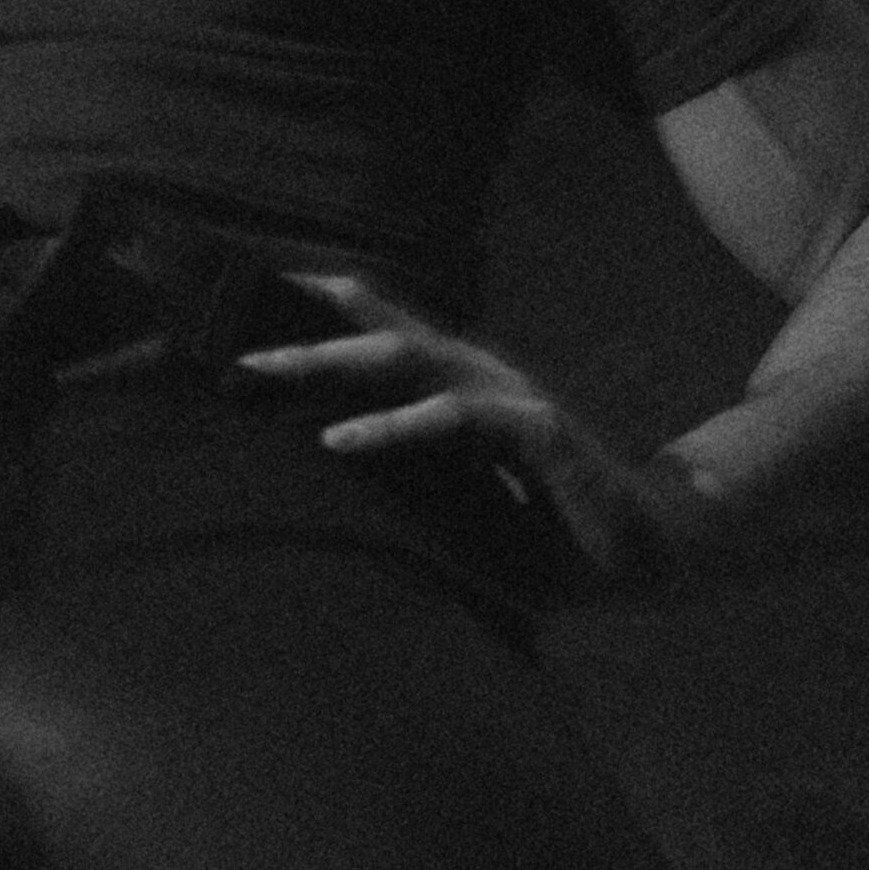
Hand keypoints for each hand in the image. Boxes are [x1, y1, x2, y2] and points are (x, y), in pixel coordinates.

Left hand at [235, 274, 703, 594]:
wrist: (646, 557)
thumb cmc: (542, 536)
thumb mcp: (454, 512)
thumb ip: (396, 488)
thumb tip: (308, 487)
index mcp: (453, 385)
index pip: (372, 331)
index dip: (307, 312)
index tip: (233, 312)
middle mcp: (474, 375)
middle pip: (371, 332)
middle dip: (295, 330)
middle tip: (222, 343)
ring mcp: (505, 396)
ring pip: (404, 358)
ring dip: (327, 362)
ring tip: (262, 370)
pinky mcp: (536, 430)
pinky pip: (453, 419)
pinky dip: (393, 427)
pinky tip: (342, 441)